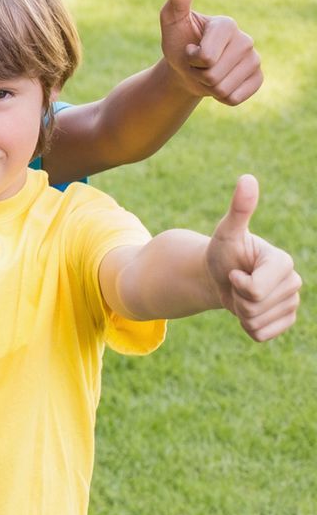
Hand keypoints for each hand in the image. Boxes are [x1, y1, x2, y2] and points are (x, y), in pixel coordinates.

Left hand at [159, 0, 262, 105]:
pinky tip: (219, 83)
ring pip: (223, 89)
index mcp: (227, 24)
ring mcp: (255, 59)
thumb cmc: (177, 43)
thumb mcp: (171, 20)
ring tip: (205, 72)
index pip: (206, 57)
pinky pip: (235, 98)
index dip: (191, 59)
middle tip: (196, 64)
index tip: (191, 48)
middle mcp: (246, 39)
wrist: (185, 70)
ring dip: (207, 86)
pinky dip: (220, 98)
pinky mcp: (257, 78)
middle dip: (197, 75)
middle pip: (214, 75)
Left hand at [207, 175, 299, 341]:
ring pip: (256, 322)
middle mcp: (294, 282)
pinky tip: (248, 310)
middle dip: (236, 298)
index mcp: (283, 262)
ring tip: (241, 294)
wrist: (221, 275)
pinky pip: (261, 335)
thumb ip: (239, 209)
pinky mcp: (285, 320)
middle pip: (254, 307)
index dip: (236, 283)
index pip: (254, 289)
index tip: (235, 270)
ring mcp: (292, 303)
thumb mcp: (226, 232)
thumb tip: (247, 178)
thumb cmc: (223, 251)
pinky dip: (248, 327)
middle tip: (236, 283)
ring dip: (240, 313)